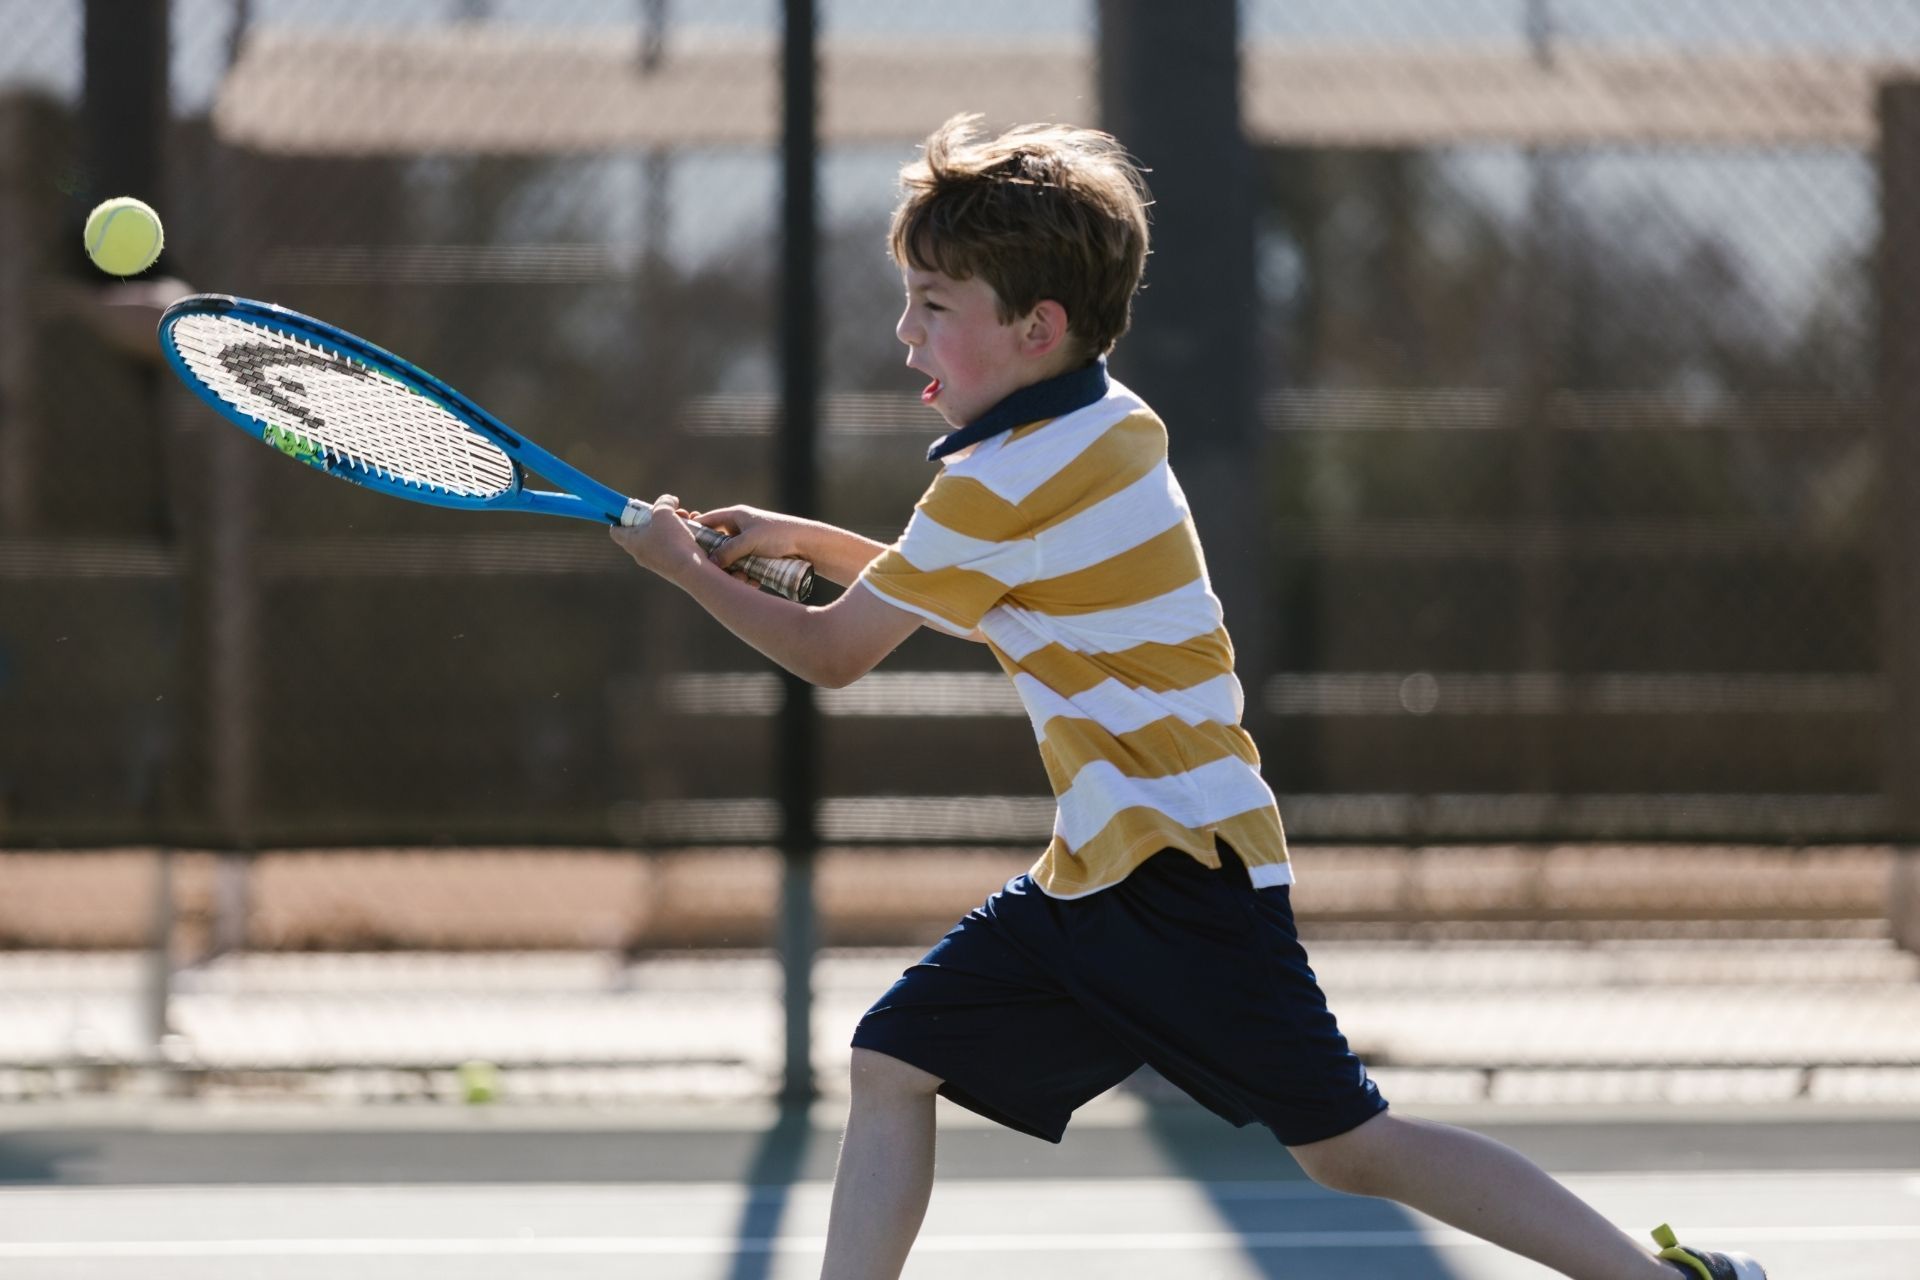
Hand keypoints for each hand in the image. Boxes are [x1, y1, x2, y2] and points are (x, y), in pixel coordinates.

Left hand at [608, 493, 706, 583]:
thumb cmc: (671, 540)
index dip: (620, 517)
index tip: (632, 510)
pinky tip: (691, 532)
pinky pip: (672, 547)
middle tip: (667, 511)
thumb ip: (663, 502)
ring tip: (685, 519)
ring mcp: (656, 562)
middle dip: (655, 518)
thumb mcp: (664, 512)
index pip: (616, 530)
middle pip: (642, 531)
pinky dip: (680, 537)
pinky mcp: (671, 566)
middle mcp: (641, 554)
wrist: (691, 570)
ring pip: (659, 538)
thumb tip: (668, 500)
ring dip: (671, 526)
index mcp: (631, 542)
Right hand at [689, 504, 805, 574]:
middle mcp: (739, 527)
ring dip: (732, 570)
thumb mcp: (749, 541)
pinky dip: (744, 573)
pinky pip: (743, 565)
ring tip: (741, 577)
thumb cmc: (779, 535)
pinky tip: (751, 581)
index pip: (706, 521)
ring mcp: (748, 541)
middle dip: (716, 559)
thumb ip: (728, 551)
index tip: (685, 548)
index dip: (694, 533)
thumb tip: (709, 563)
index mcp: (735, 515)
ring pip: (730, 558)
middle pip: (716, 543)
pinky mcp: (757, 554)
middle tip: (715, 570)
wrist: (808, 543)